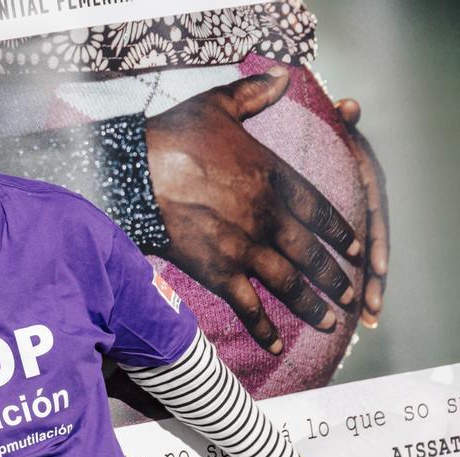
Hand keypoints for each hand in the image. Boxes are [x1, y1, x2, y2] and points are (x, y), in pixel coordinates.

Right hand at [146, 67, 362, 353]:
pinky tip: (276, 345)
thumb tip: (282, 76)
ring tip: (329, 321)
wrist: (137, 174)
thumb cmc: (173, 138)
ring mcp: (245, 247)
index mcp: (274, 177)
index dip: (340, 230)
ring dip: (313, 305)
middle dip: (335, 275)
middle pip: (312, 253)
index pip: (320, 209)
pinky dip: (264, 328)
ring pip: (290, 283)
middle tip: (349, 293)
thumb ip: (254, 94)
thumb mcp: (218, 105)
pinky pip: (247, 305)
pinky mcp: (217, 271)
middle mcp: (268, 216)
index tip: (354, 247)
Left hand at [334, 98, 389, 328]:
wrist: (308, 139)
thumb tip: (349, 107)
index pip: (372, 212)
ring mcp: (352, 220)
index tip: (372, 266)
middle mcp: (363, 202)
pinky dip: (356, 286)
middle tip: (368, 306)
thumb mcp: (328, 126)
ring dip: (367, 289)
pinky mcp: (340, 232)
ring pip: (364, 259)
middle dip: (372, 278)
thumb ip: (340, 119)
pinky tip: (358, 314)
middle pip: (371, 245)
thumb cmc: (318, 134)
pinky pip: (348, 261)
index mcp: (362, 180)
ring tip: (367, 319)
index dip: (372, 240)